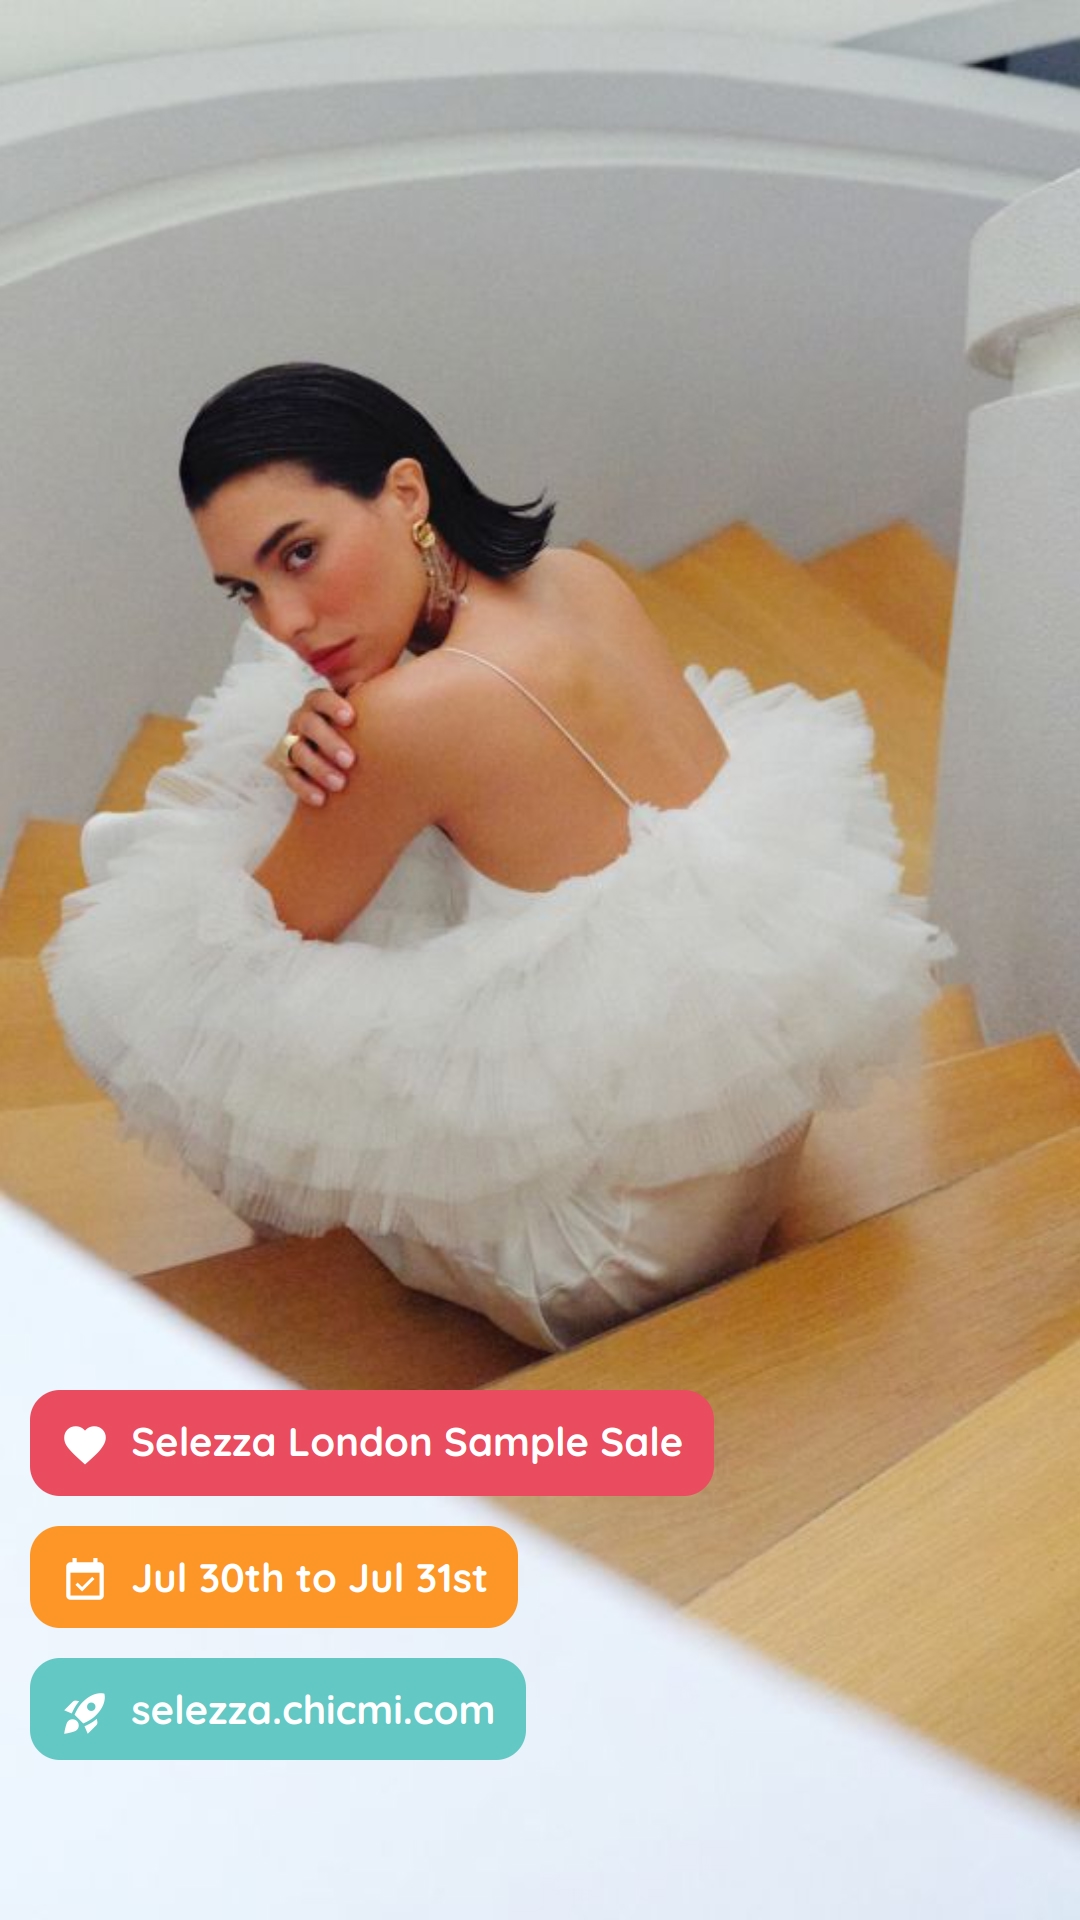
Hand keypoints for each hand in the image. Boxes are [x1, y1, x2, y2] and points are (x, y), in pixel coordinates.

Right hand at [274, 688, 355, 806]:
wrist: (342, 751)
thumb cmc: (358, 727)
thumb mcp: (362, 711)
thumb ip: (366, 701)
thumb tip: (364, 689)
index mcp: (318, 703)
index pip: (320, 698)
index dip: (333, 706)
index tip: (350, 718)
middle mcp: (301, 720)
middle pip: (309, 725)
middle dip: (329, 742)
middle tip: (350, 760)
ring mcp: (292, 743)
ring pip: (298, 752)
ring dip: (318, 768)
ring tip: (340, 784)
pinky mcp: (288, 767)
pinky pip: (291, 777)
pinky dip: (304, 788)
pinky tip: (321, 799)